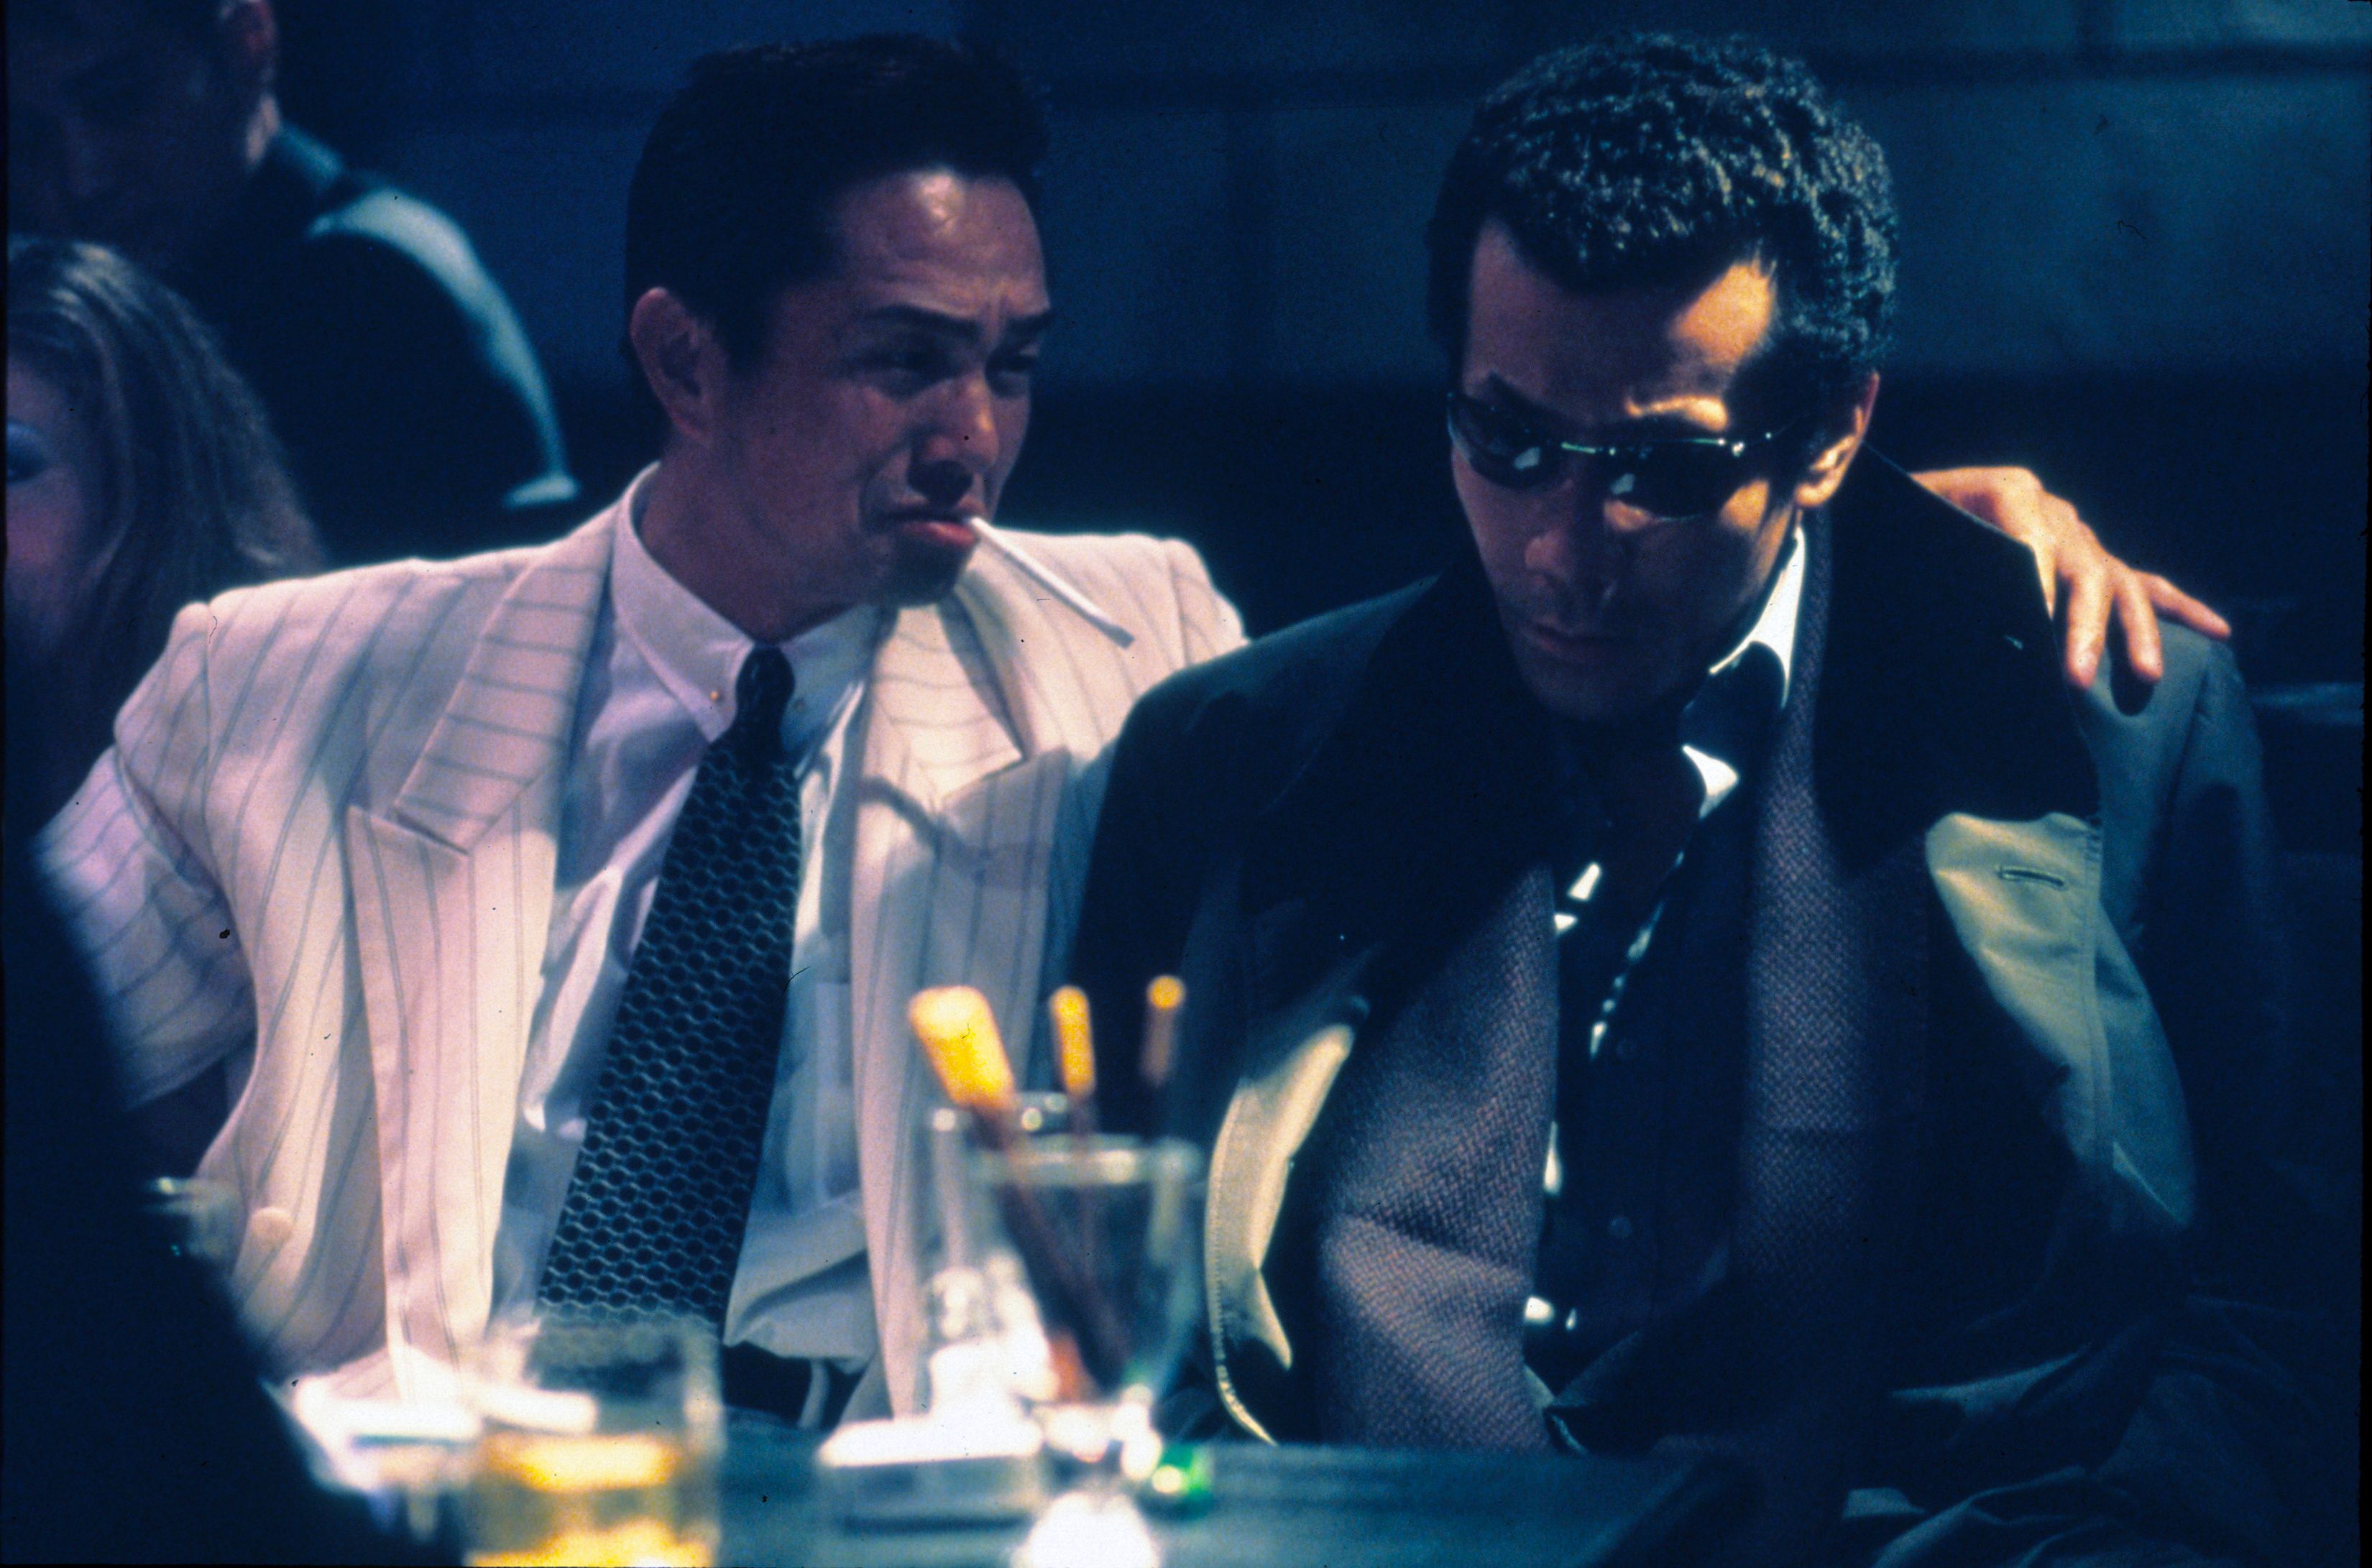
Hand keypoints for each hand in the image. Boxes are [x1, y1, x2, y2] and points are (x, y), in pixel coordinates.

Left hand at [1911, 466, 2229, 689]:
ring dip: (2132, 632)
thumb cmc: (1894, 527)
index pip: (2029, 533)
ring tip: (2146, 676)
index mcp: (2003, 490)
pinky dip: (2179, 609)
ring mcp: (2079, 537)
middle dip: (2081, 627)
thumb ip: (1921, 559)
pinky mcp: (2093, 563)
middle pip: (2080, 566)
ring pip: (2118, 583)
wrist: (1900, 509)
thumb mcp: (1898, 533)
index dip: (2034, 579)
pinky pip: (2143, 584)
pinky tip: (2218, 632)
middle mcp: (2052, 509)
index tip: (2034, 628)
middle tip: (2073, 679)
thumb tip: (1947, 615)